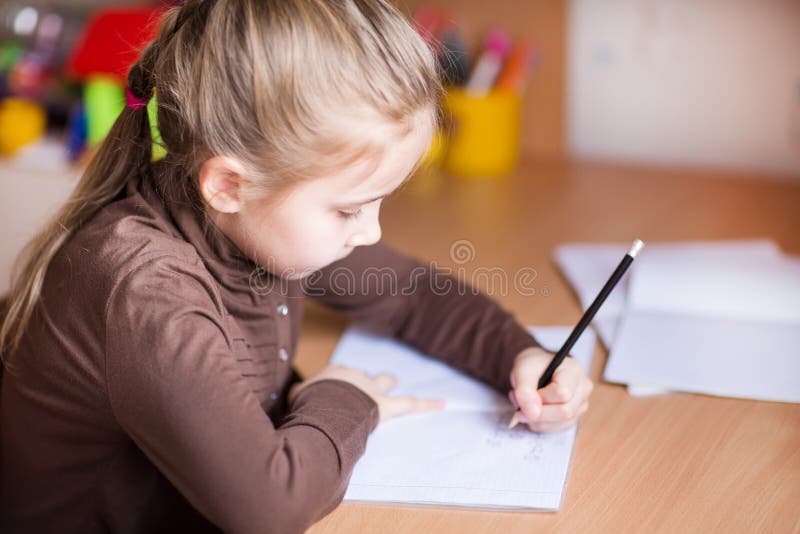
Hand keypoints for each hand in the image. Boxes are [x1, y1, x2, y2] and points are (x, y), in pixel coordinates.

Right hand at [288, 363, 444, 423]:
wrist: (326, 405)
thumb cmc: (309, 402)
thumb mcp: (296, 397)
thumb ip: (298, 395)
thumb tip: (293, 396)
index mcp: (334, 374)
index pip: (338, 375)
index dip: (337, 384)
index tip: (332, 391)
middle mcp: (355, 377)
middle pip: (364, 375)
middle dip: (367, 380)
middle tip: (367, 386)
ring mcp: (372, 390)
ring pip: (384, 382)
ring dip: (388, 385)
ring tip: (394, 386)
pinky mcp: (386, 406)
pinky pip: (410, 404)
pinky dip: (427, 404)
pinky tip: (442, 404)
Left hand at [508, 347, 592, 432]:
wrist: (537, 368)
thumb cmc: (533, 366)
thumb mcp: (523, 370)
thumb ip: (525, 391)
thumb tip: (533, 414)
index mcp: (573, 371)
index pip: (562, 393)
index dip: (541, 398)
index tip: (526, 393)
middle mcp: (583, 388)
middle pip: (565, 411)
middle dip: (538, 413)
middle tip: (519, 407)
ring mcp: (581, 404)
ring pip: (562, 423)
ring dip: (537, 420)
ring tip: (525, 406)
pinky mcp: (575, 416)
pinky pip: (558, 428)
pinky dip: (541, 424)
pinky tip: (533, 413)